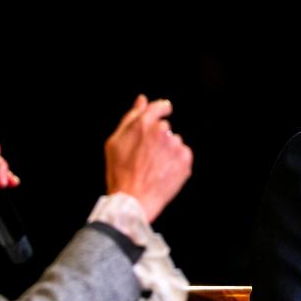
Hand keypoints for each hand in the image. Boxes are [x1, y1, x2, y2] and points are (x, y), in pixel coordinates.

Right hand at [105, 95, 192, 222]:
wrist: (134, 200)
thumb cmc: (120, 172)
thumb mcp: (115, 142)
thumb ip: (130, 118)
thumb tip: (142, 100)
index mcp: (143, 123)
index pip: (160, 107)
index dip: (162, 109)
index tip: (165, 111)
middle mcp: (162, 130)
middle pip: (165, 128)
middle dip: (158, 138)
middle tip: (146, 157)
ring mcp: (175, 145)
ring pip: (174, 143)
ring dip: (167, 152)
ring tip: (154, 168)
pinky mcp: (185, 160)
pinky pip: (183, 155)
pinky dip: (176, 163)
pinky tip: (163, 173)